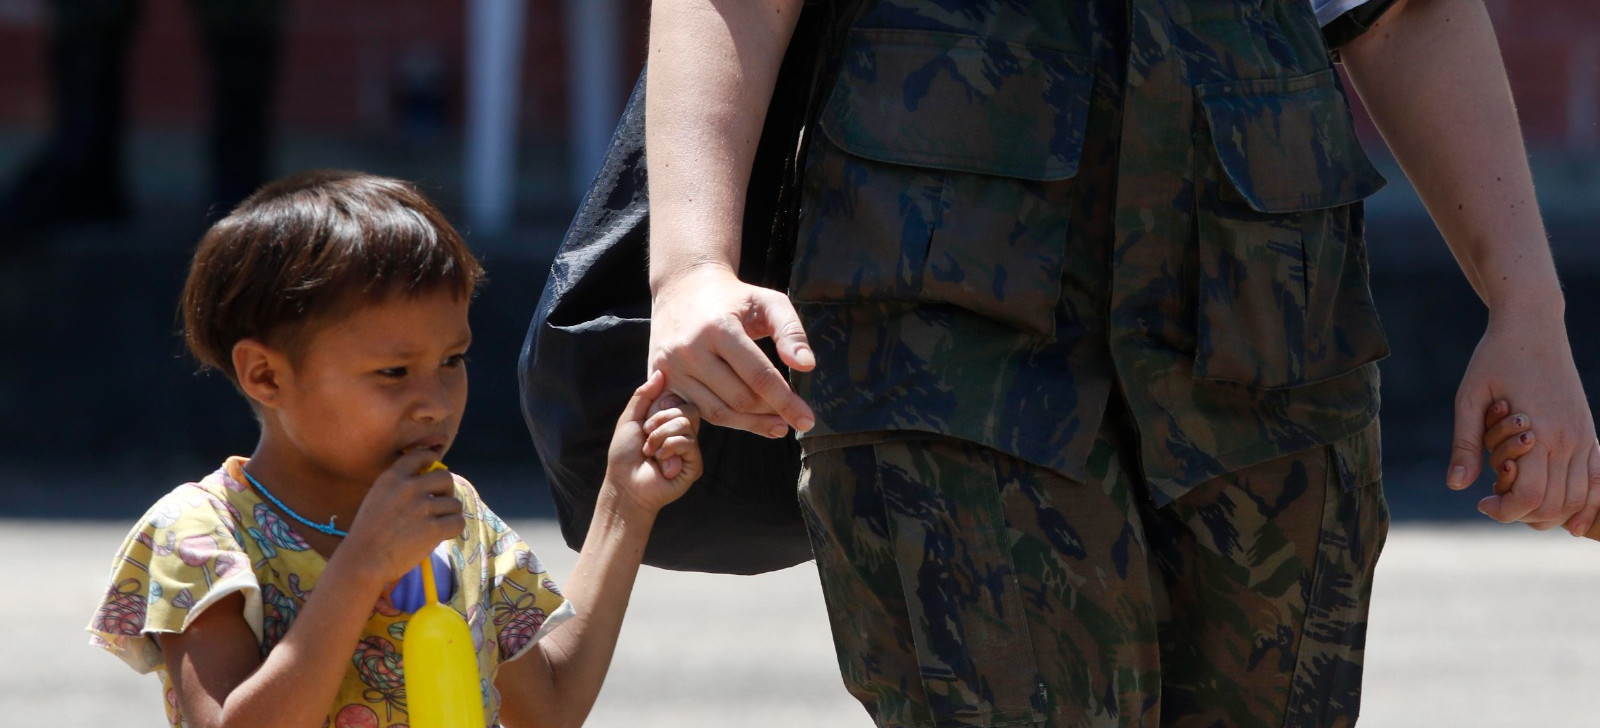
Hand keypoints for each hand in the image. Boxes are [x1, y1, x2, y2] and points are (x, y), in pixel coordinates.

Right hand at [342, 449, 464, 582]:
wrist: (363, 560)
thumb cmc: (368, 533)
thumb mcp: (377, 497)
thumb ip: (399, 486)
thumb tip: (427, 480)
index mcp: (392, 477)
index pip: (421, 455)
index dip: (432, 462)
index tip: (434, 471)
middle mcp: (409, 487)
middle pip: (445, 478)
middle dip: (446, 491)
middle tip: (439, 505)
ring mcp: (422, 507)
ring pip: (455, 504)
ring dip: (449, 514)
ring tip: (437, 525)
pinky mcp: (434, 528)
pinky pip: (458, 522)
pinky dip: (454, 529)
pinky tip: (444, 535)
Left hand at [605, 371, 703, 514]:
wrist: (624, 484)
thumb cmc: (625, 454)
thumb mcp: (630, 418)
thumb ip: (644, 395)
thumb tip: (660, 372)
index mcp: (671, 422)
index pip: (680, 399)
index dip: (663, 405)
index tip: (648, 419)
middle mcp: (684, 433)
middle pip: (688, 409)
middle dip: (661, 420)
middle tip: (647, 435)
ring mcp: (691, 449)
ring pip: (686, 424)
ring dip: (660, 437)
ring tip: (650, 452)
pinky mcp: (695, 465)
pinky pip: (688, 442)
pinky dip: (668, 449)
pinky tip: (661, 462)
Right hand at [648, 266, 815, 437]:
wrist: (682, 287)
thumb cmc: (732, 297)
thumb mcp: (767, 301)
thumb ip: (790, 331)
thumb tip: (807, 366)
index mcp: (718, 328)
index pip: (758, 376)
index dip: (786, 401)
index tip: (807, 420)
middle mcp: (689, 350)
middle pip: (739, 399)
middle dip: (771, 412)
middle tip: (792, 417)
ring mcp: (670, 368)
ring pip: (718, 413)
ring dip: (751, 424)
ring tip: (776, 424)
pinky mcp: (660, 379)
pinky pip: (696, 413)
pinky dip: (724, 422)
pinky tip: (746, 422)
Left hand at [1447, 314, 1599, 534]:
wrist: (1532, 326)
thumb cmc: (1495, 359)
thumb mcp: (1469, 398)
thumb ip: (1465, 444)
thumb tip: (1456, 485)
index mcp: (1539, 432)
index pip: (1531, 495)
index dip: (1505, 510)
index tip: (1482, 502)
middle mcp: (1568, 439)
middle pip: (1557, 504)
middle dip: (1524, 513)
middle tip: (1495, 501)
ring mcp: (1584, 436)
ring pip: (1580, 497)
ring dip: (1551, 512)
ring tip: (1520, 502)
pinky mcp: (1589, 432)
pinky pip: (1598, 478)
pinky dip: (1586, 502)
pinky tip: (1566, 516)